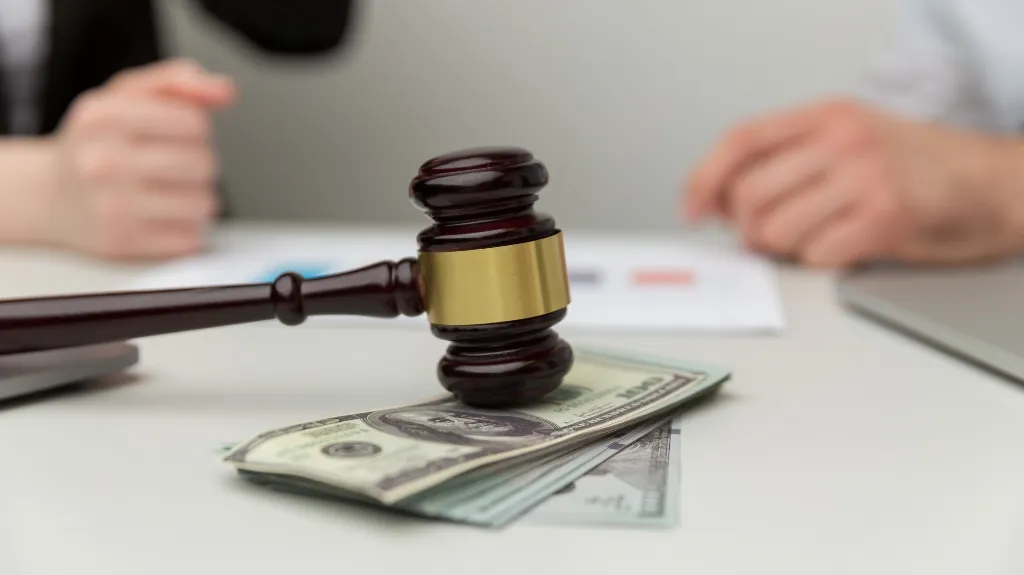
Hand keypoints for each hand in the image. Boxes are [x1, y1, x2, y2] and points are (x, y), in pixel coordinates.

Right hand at [48, 58, 235, 259]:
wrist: (49, 196)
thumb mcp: (125, 96)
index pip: (194, 122)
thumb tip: (224, 91)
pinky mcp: (123, 243)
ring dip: (197, 199)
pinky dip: (187, 230)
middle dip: (198, 164)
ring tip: (168, 193)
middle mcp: (102, 160)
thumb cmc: (98, 143)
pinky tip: (162, 218)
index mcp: (103, 116)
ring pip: (202, 203)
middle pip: (202, 163)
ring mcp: (110, 205)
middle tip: (171, 166)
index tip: (176, 134)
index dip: (196, 129)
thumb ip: (176, 82)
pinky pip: (190, 238)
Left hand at [681, 98, 1023, 266]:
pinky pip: (816, 255)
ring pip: (777, 230)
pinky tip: (848, 245)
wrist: (993, 183)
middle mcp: (841, 140)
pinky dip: (822, 260)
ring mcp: (865, 177)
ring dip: (787, 247)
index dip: (705, 178)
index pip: (740, 141)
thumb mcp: (847, 141)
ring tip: (820, 235)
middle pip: (750, 196)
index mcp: (825, 115)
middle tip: (772, 233)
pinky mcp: (886, 218)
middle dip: (750, 227)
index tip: (690, 209)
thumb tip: (717, 202)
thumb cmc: (914, 167)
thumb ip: (785, 162)